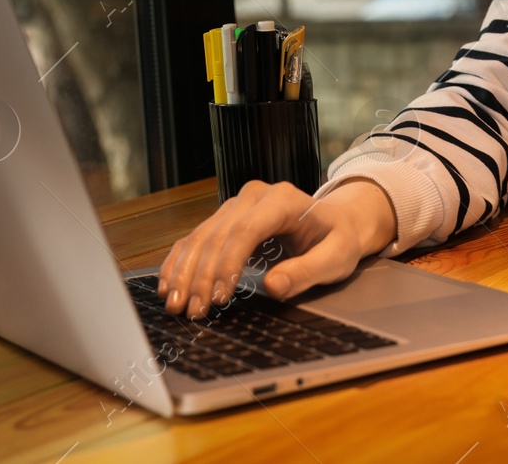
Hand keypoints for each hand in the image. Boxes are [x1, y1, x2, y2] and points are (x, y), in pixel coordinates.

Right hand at [156, 177, 396, 318]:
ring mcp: (236, 205)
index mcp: (284, 200)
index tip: (221, 296)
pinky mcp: (225, 219)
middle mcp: (255, 196)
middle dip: (202, 276)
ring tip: (177, 306)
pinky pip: (196, 238)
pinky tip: (169, 286)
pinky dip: (180, 263)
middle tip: (195, 311)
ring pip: (201, 237)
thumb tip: (273, 285)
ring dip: (185, 273)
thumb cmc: (338, 240)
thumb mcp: (336, 258)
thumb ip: (307, 271)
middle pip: (219, 235)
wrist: (337, 223)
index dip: (229, 264)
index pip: (247, 230)